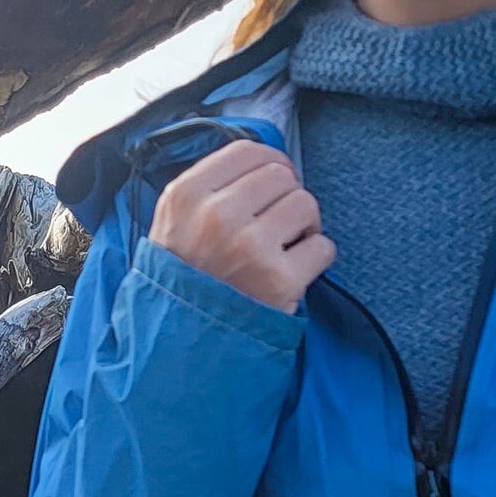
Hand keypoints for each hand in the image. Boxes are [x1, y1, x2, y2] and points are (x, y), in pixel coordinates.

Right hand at [147, 139, 335, 314]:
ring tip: (286, 246)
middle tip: (278, 223)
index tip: (276, 181)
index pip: (247, 151)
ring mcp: (249, 247)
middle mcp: (216, 216)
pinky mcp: (280, 280)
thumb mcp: (172, 223)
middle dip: (286, 196)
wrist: (180, 345)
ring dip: (305, 224)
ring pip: (306, 203)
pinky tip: (295, 271)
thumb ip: (208, 188)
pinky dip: (316, 258)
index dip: (270, 162)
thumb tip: (263, 162)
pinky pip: (323, 246)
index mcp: (185, 196)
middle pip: (281, 175)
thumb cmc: (182, 280)